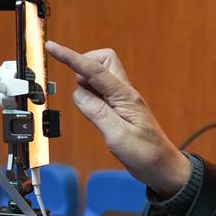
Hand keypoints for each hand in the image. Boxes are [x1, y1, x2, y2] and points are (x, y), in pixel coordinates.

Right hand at [46, 41, 190, 197]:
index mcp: (126, 97)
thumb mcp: (119, 136)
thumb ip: (97, 113)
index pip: (95, 70)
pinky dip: (90, 100)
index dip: (71, 57)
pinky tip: (98, 119)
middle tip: (84, 96)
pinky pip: (98, 93)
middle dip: (83, 69)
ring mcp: (121, 100)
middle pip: (101, 61)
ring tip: (98, 117)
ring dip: (86, 89)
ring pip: (97, 77)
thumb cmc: (147, 154)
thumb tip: (78, 94)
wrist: (162, 168)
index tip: (52, 47)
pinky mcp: (117, 109)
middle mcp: (124, 94)